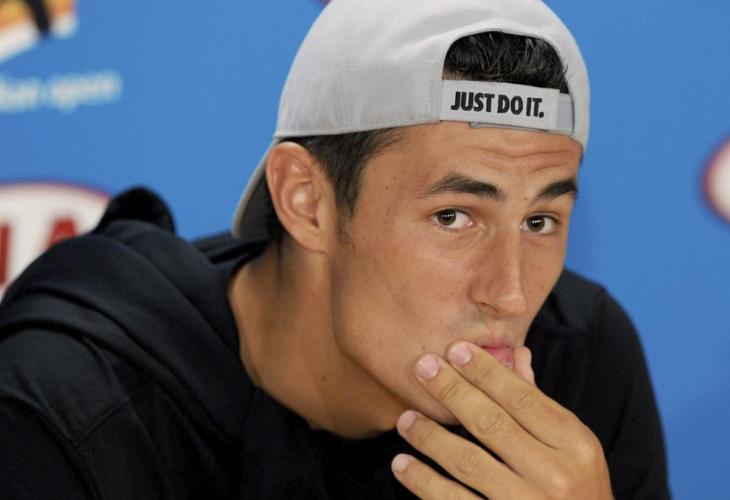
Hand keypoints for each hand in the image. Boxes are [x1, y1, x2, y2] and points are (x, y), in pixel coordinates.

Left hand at [391, 342, 611, 498]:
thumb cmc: (577, 492)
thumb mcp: (573, 448)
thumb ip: (539, 404)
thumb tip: (515, 353)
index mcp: (575, 445)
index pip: (522, 398)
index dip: (486, 372)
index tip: (455, 349)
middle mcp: (555, 476)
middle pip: (491, 423)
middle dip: (451, 391)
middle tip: (422, 368)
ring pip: (467, 462)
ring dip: (430, 437)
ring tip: (405, 419)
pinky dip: (424, 482)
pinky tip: (403, 464)